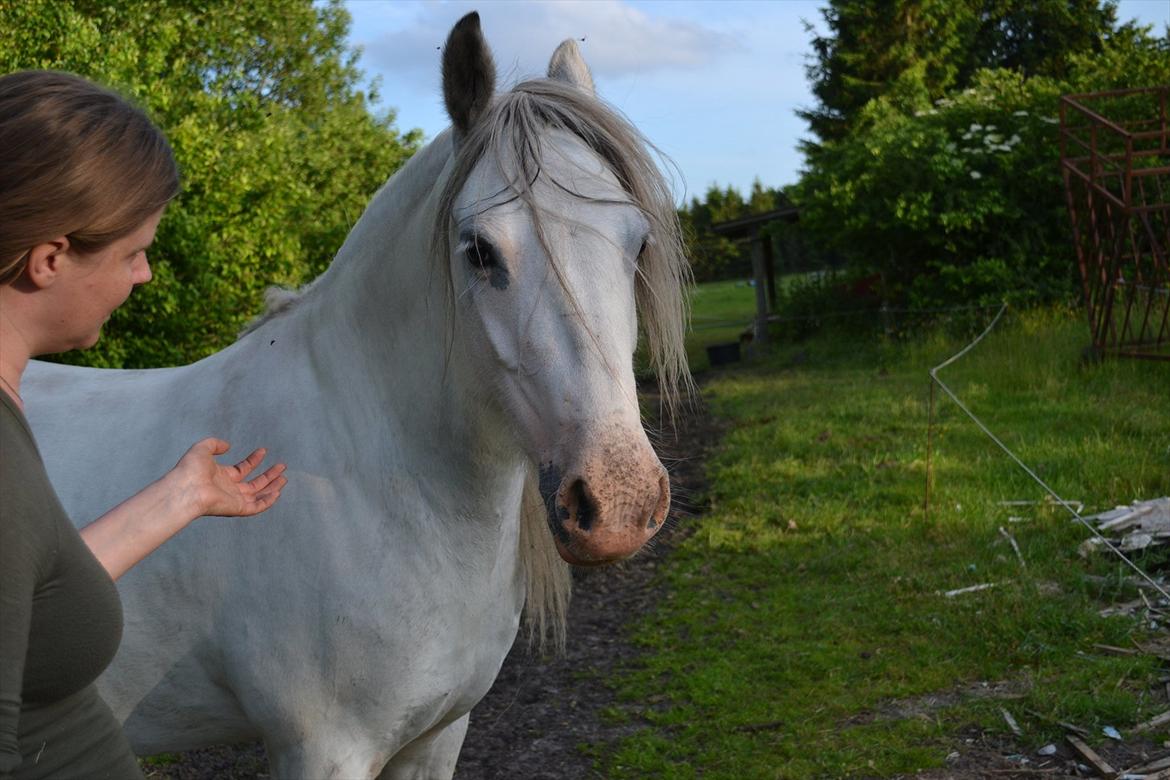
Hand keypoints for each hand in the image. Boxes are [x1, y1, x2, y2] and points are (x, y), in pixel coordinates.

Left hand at [173, 438, 287, 517]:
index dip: (254, 460)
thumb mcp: (202, 448)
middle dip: (269, 475)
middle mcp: (229, 489)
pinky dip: (268, 501)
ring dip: (272, 487)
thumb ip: (215, 444)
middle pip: (254, 483)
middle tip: (282, 466)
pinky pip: (257, 507)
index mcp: (222, 476)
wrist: (186, 488)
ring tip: (285, 478)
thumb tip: (228, 445)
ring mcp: (234, 499)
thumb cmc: (190, 470)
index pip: (243, 469)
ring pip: (258, 495)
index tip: (263, 451)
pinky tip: (278, 492)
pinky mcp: (238, 508)